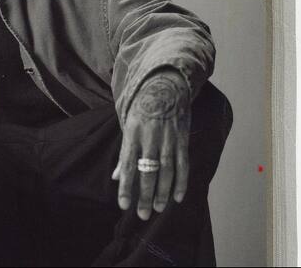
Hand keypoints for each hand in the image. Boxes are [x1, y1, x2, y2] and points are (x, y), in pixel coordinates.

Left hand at [111, 68, 190, 220]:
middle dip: (144, 195)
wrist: (164, 86)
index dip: (126, 187)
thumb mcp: (127, 126)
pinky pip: (183, 165)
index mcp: (132, 135)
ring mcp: (167, 139)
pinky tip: (177, 197)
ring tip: (157, 208)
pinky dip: (181, 182)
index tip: (123, 205)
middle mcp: (150, 138)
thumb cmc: (141, 109)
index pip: (128, 165)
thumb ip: (124, 152)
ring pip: (166, 172)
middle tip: (142, 214)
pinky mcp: (182, 139)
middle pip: (147, 172)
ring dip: (162, 193)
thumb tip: (117, 177)